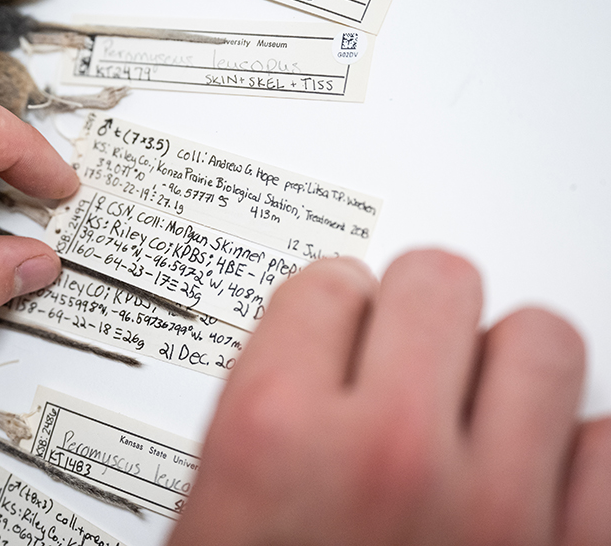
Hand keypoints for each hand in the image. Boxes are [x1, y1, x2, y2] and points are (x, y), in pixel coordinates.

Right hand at [170, 250, 610, 545]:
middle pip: (437, 280)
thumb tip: (325, 347)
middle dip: (420, 308)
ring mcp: (494, 509)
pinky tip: (539, 475)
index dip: (334, 308)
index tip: (342, 324)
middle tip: (410, 344)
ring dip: (505, 364)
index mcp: (275, 435)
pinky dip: (583, 452)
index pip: (328, 284)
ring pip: (540, 339)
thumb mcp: (219, 513)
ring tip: (478, 401)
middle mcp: (384, 454)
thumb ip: (272, 412)